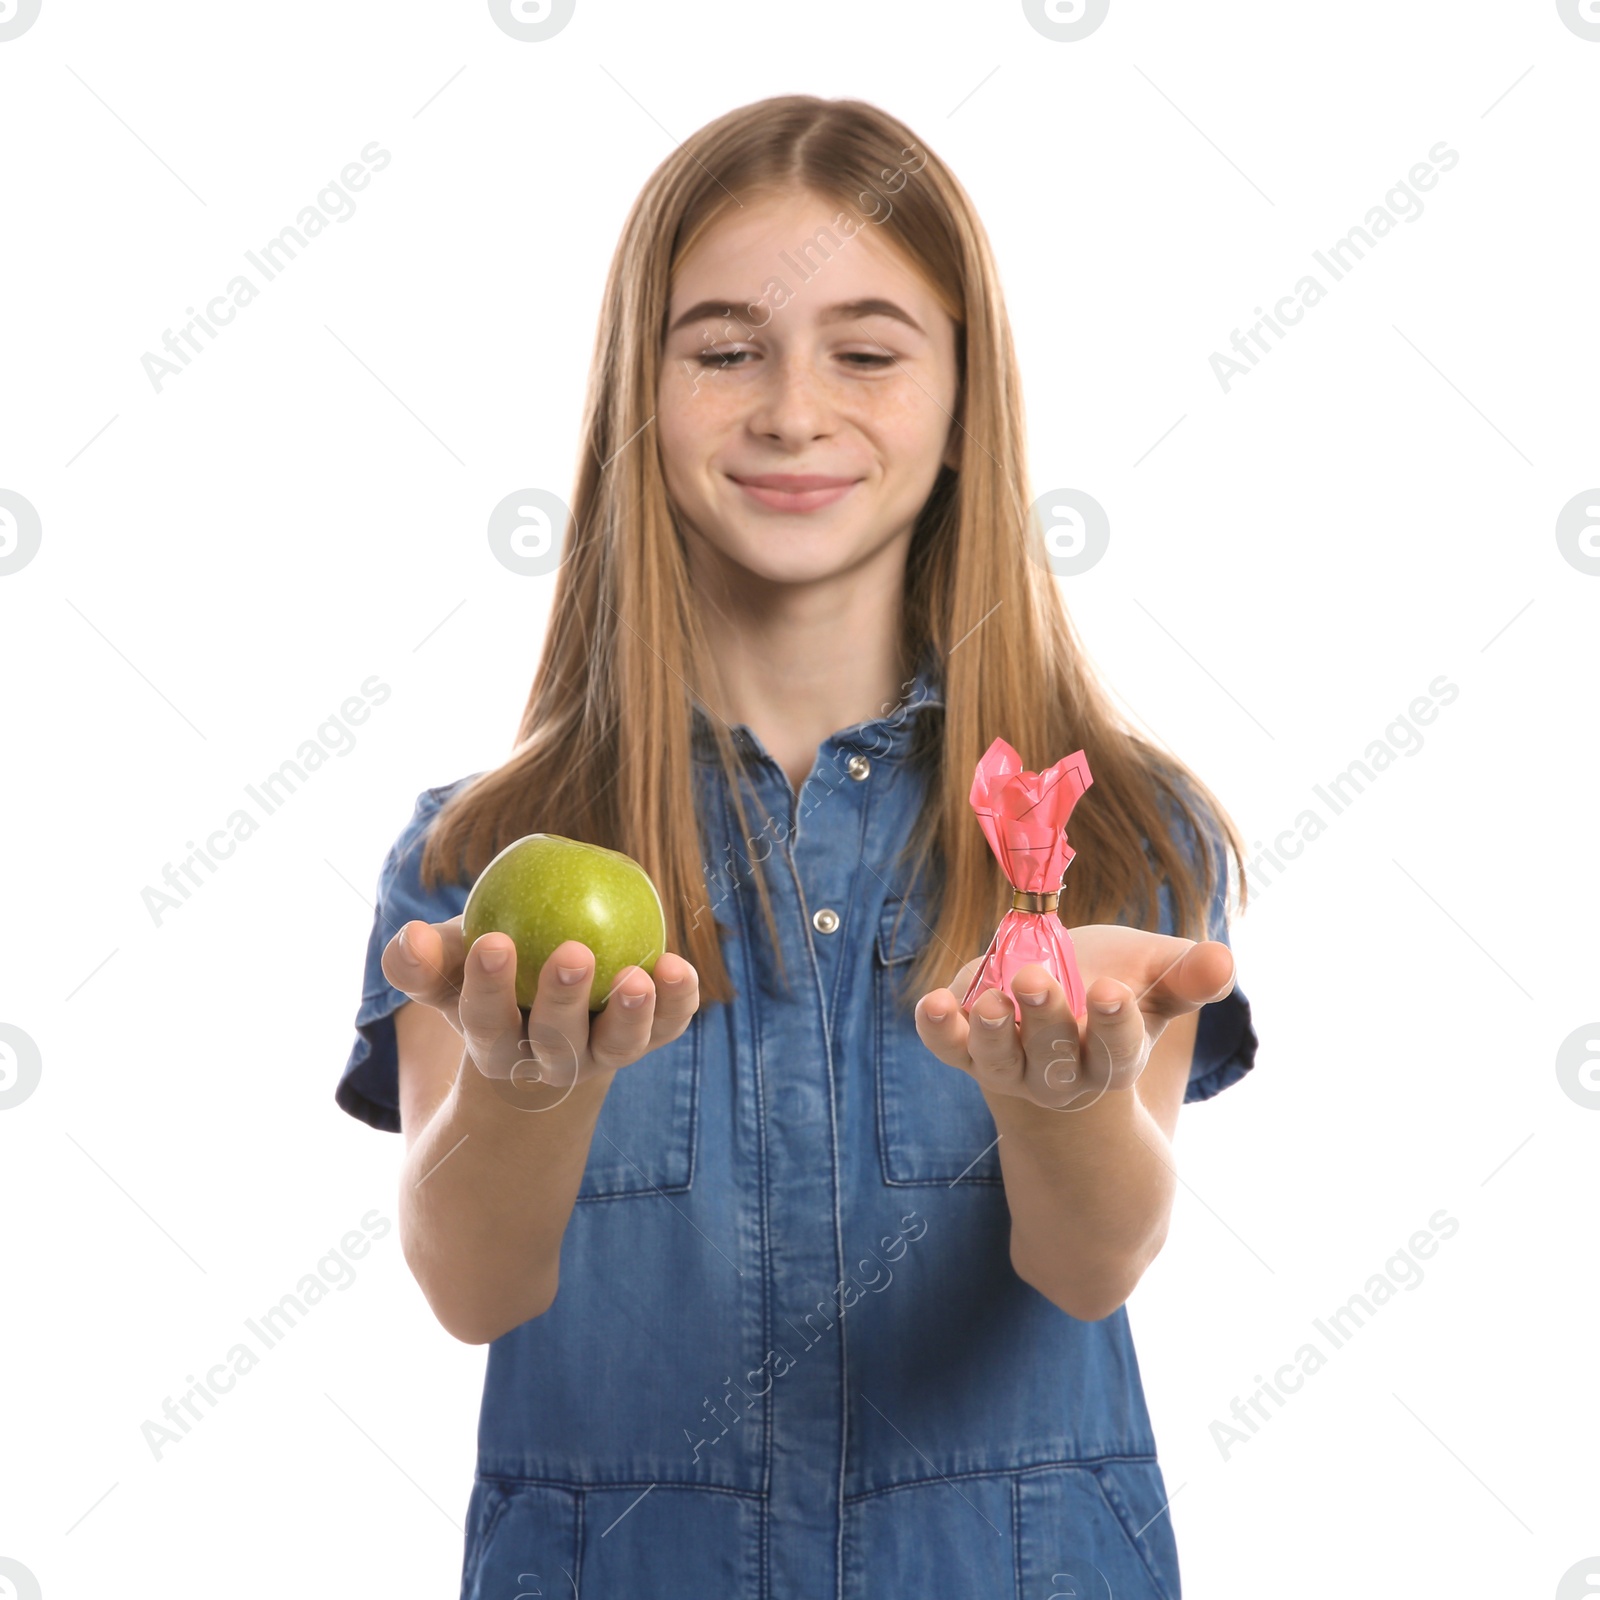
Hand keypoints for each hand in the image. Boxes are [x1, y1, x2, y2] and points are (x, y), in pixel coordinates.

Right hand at [381, 915, 700, 1104]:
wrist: (541, 1010)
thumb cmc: (487, 975)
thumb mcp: (448, 967)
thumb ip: (421, 959)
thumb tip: (409, 939)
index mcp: (496, 1044)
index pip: (487, 1021)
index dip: (488, 986)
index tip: (493, 943)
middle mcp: (552, 1059)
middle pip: (557, 1041)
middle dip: (564, 1002)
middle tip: (573, 953)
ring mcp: (602, 1052)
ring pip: (619, 1046)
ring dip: (632, 1014)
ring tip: (638, 977)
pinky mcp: (645, 1037)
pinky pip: (667, 1024)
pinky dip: (678, 1001)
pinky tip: (678, 966)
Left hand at [914, 924, 1234, 1111]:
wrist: (1053, 1010)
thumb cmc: (1112, 988)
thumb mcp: (1154, 977)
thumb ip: (1187, 975)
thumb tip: (1225, 959)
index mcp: (1114, 1056)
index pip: (1118, 1049)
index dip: (1114, 1023)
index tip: (1110, 991)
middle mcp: (1062, 1072)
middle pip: (1054, 1057)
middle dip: (1045, 1019)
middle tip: (1034, 980)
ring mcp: (1011, 1065)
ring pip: (999, 1062)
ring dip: (989, 1033)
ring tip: (986, 1001)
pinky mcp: (967, 1048)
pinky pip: (949, 1048)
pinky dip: (938, 1031)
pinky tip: (932, 1003)